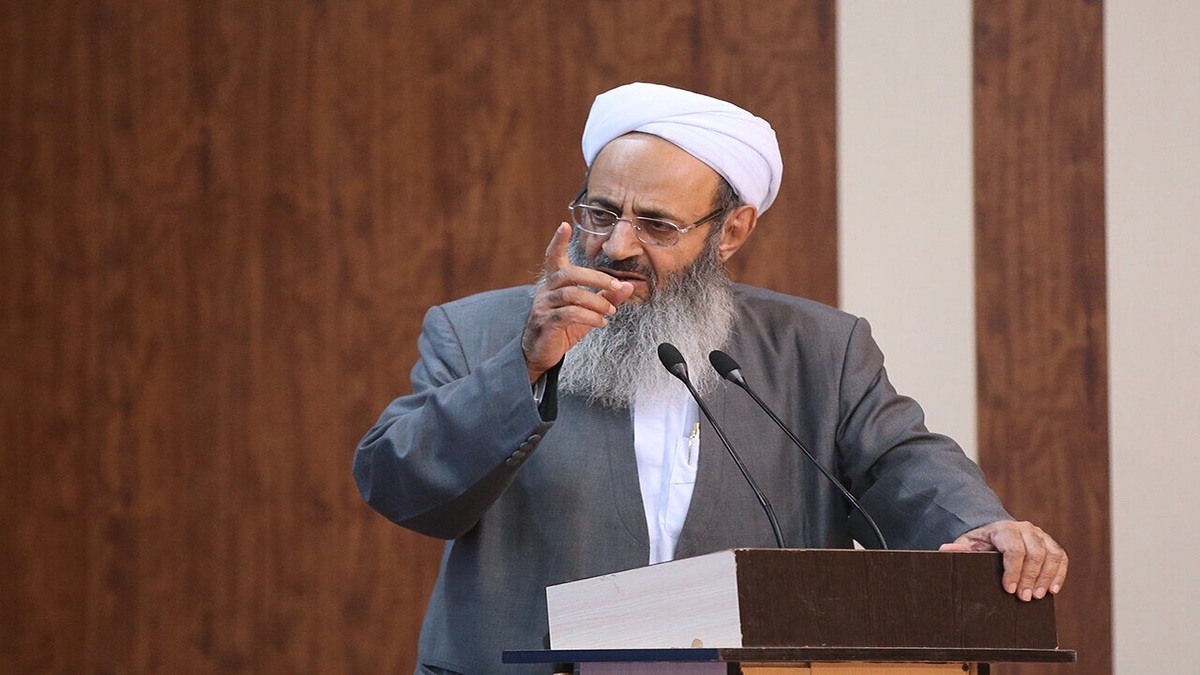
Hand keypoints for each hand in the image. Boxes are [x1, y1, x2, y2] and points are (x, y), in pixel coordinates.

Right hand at [522, 223, 633, 381]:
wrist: (540, 354)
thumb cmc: (562, 328)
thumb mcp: (587, 310)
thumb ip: (606, 296)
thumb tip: (628, 285)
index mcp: (553, 283)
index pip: (553, 256)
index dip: (558, 241)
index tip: (564, 225)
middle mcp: (545, 290)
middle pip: (569, 272)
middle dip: (596, 277)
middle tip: (616, 285)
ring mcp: (543, 306)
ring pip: (571, 293)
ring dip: (596, 300)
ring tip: (610, 310)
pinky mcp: (545, 322)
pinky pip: (569, 314)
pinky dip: (589, 317)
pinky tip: (600, 322)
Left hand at [939, 520, 1067, 600]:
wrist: (993, 532)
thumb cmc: (979, 542)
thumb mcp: (966, 544)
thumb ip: (958, 548)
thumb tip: (946, 549)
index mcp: (1003, 529)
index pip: (1014, 549)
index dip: (1013, 571)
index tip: (1009, 589)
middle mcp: (1024, 528)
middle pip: (1035, 553)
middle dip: (1030, 577)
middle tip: (1024, 598)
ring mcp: (1039, 534)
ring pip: (1051, 554)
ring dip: (1047, 577)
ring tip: (1038, 596)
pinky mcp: (1049, 542)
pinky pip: (1060, 557)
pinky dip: (1059, 573)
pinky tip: (1053, 589)